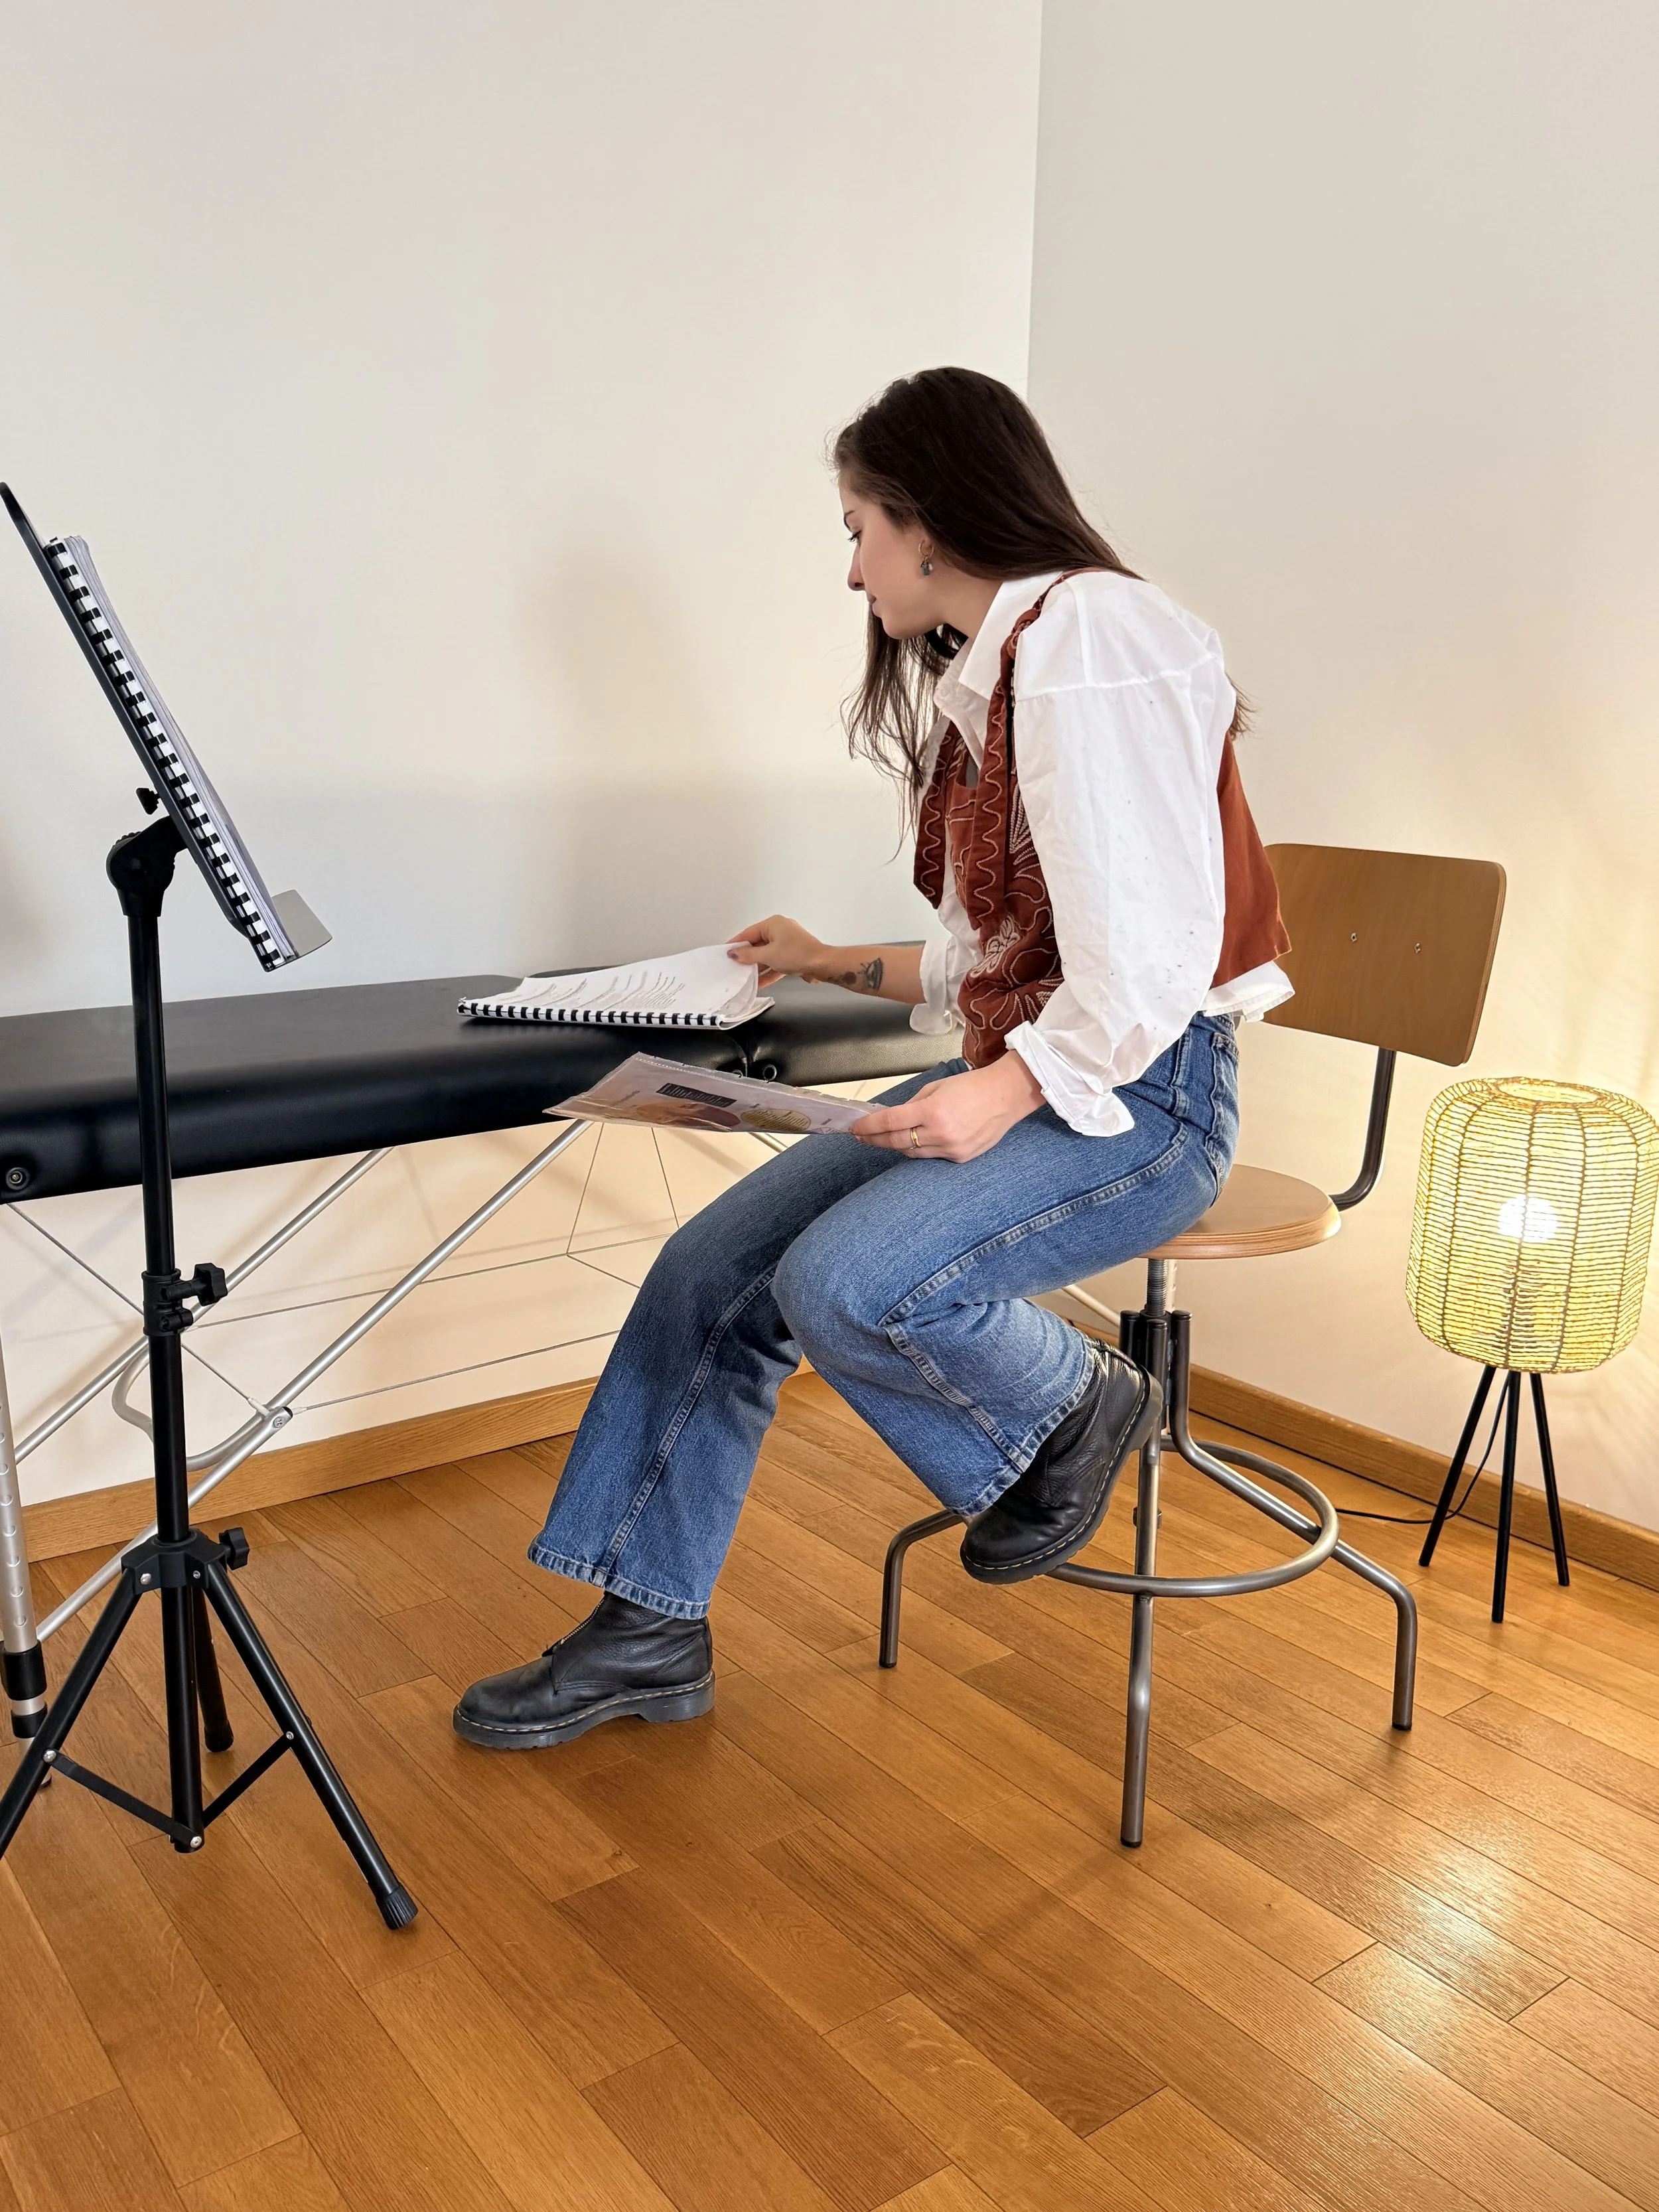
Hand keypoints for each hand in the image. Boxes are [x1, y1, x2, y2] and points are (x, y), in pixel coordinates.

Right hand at [729, 916, 829, 987]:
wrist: (822, 965)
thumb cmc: (798, 954)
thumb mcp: (768, 955)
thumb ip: (748, 955)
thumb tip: (734, 953)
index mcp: (774, 924)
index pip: (748, 933)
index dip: (736, 943)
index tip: (725, 952)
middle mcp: (780, 931)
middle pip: (757, 944)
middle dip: (747, 957)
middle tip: (733, 966)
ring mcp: (787, 944)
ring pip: (767, 955)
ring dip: (757, 967)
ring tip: (743, 977)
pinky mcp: (793, 956)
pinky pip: (776, 963)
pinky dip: (768, 972)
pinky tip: (758, 983)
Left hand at [852, 1054, 1044, 1162]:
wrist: (1007, 1096)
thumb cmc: (972, 1086)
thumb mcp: (937, 1087)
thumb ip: (913, 1104)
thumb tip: (892, 1118)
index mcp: (932, 1110)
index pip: (890, 1122)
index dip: (869, 1126)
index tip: (855, 1128)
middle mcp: (941, 1133)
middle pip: (896, 1142)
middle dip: (875, 1139)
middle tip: (862, 1137)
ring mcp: (951, 1148)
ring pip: (912, 1153)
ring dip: (897, 1145)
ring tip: (887, 1138)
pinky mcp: (961, 1158)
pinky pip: (932, 1157)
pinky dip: (921, 1149)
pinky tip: (918, 1140)